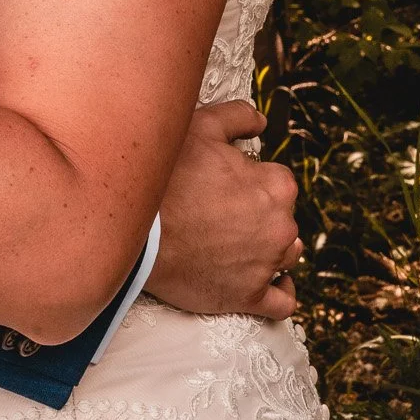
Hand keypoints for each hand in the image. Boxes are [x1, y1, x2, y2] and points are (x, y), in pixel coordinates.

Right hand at [148, 101, 301, 320]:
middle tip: (219, 213)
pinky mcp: (248, 297)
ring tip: (238, 244)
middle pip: (281, 218)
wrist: (133, 230)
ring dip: (270, 248)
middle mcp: (281, 226)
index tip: (223, 185)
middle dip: (258, 214)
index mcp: (276, 186)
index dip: (249, 180)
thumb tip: (260, 121)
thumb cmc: (166, 176)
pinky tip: (273, 283)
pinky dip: (281, 292)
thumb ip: (238, 116)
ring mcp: (266, 265)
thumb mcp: (201, 127)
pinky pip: (282, 302)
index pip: (276, 181)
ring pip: (286, 255)